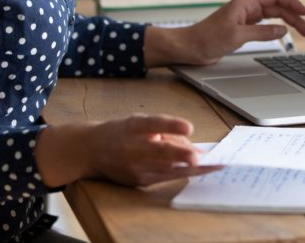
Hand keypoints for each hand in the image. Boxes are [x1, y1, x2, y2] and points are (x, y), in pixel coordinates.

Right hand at [37, 114, 218, 187]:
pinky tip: (198, 170)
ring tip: (212, 165)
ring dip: (191, 169)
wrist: (92, 151)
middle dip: (183, 156)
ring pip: (167, 169)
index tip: (188, 127)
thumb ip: (166, 130)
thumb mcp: (140, 122)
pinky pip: (164, 177)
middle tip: (203, 157)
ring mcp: (135, 168)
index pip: (153, 124)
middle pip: (161, 153)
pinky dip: (182, 173)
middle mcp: (133, 148)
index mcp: (133, 127)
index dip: (171, 125)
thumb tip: (193, 145)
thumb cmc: (122, 132)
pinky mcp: (138, 182)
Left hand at [145, 0, 304, 66]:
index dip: (292, 3)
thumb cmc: (207, 39)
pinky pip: (265, 25)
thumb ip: (262, 32)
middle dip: (295, 16)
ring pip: (273, 16)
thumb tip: (283, 29)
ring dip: (289, 23)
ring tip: (304, 33)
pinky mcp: (243, 29)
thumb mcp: (237, 36)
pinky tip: (285, 34)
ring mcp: (245, 18)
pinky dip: (277, 29)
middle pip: (277, 6)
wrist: (190, 48)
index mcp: (245, 2)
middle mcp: (246, 7)